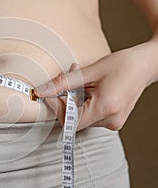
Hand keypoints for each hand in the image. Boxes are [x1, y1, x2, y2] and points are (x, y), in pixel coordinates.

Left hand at [35, 42, 156, 130]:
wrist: (146, 65)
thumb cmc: (122, 65)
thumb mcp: (90, 71)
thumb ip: (63, 83)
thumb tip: (42, 91)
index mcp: (105, 109)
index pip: (69, 121)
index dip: (56, 108)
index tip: (50, 93)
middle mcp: (110, 121)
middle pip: (74, 120)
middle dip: (66, 101)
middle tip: (68, 81)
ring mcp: (113, 122)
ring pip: (81, 117)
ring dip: (75, 101)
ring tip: (83, 82)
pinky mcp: (113, 119)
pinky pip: (90, 115)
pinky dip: (84, 103)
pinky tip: (90, 88)